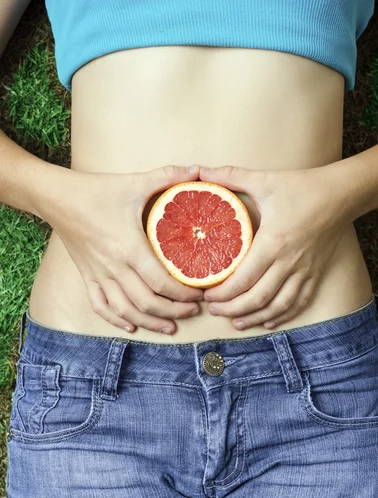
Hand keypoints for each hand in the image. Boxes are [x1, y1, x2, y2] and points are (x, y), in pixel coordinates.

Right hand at [38, 164, 203, 334]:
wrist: (57, 197)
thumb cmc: (98, 191)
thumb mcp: (136, 182)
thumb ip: (169, 176)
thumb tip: (200, 170)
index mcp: (129, 248)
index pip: (161, 282)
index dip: (183, 294)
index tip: (199, 295)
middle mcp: (114, 267)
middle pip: (147, 302)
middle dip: (173, 312)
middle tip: (193, 311)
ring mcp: (98, 275)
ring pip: (126, 310)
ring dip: (150, 322)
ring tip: (170, 327)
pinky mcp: (87, 277)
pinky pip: (100, 306)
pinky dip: (116, 320)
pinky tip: (132, 325)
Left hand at [198, 164, 350, 329]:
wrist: (341, 194)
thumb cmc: (302, 187)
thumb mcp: (264, 180)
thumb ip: (230, 177)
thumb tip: (200, 170)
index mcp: (273, 242)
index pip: (243, 279)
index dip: (223, 294)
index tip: (207, 296)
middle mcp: (289, 262)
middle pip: (257, 298)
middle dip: (232, 309)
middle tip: (215, 311)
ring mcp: (304, 271)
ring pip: (278, 306)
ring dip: (255, 318)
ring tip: (236, 322)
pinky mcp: (315, 274)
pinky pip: (299, 303)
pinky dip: (282, 316)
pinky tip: (268, 322)